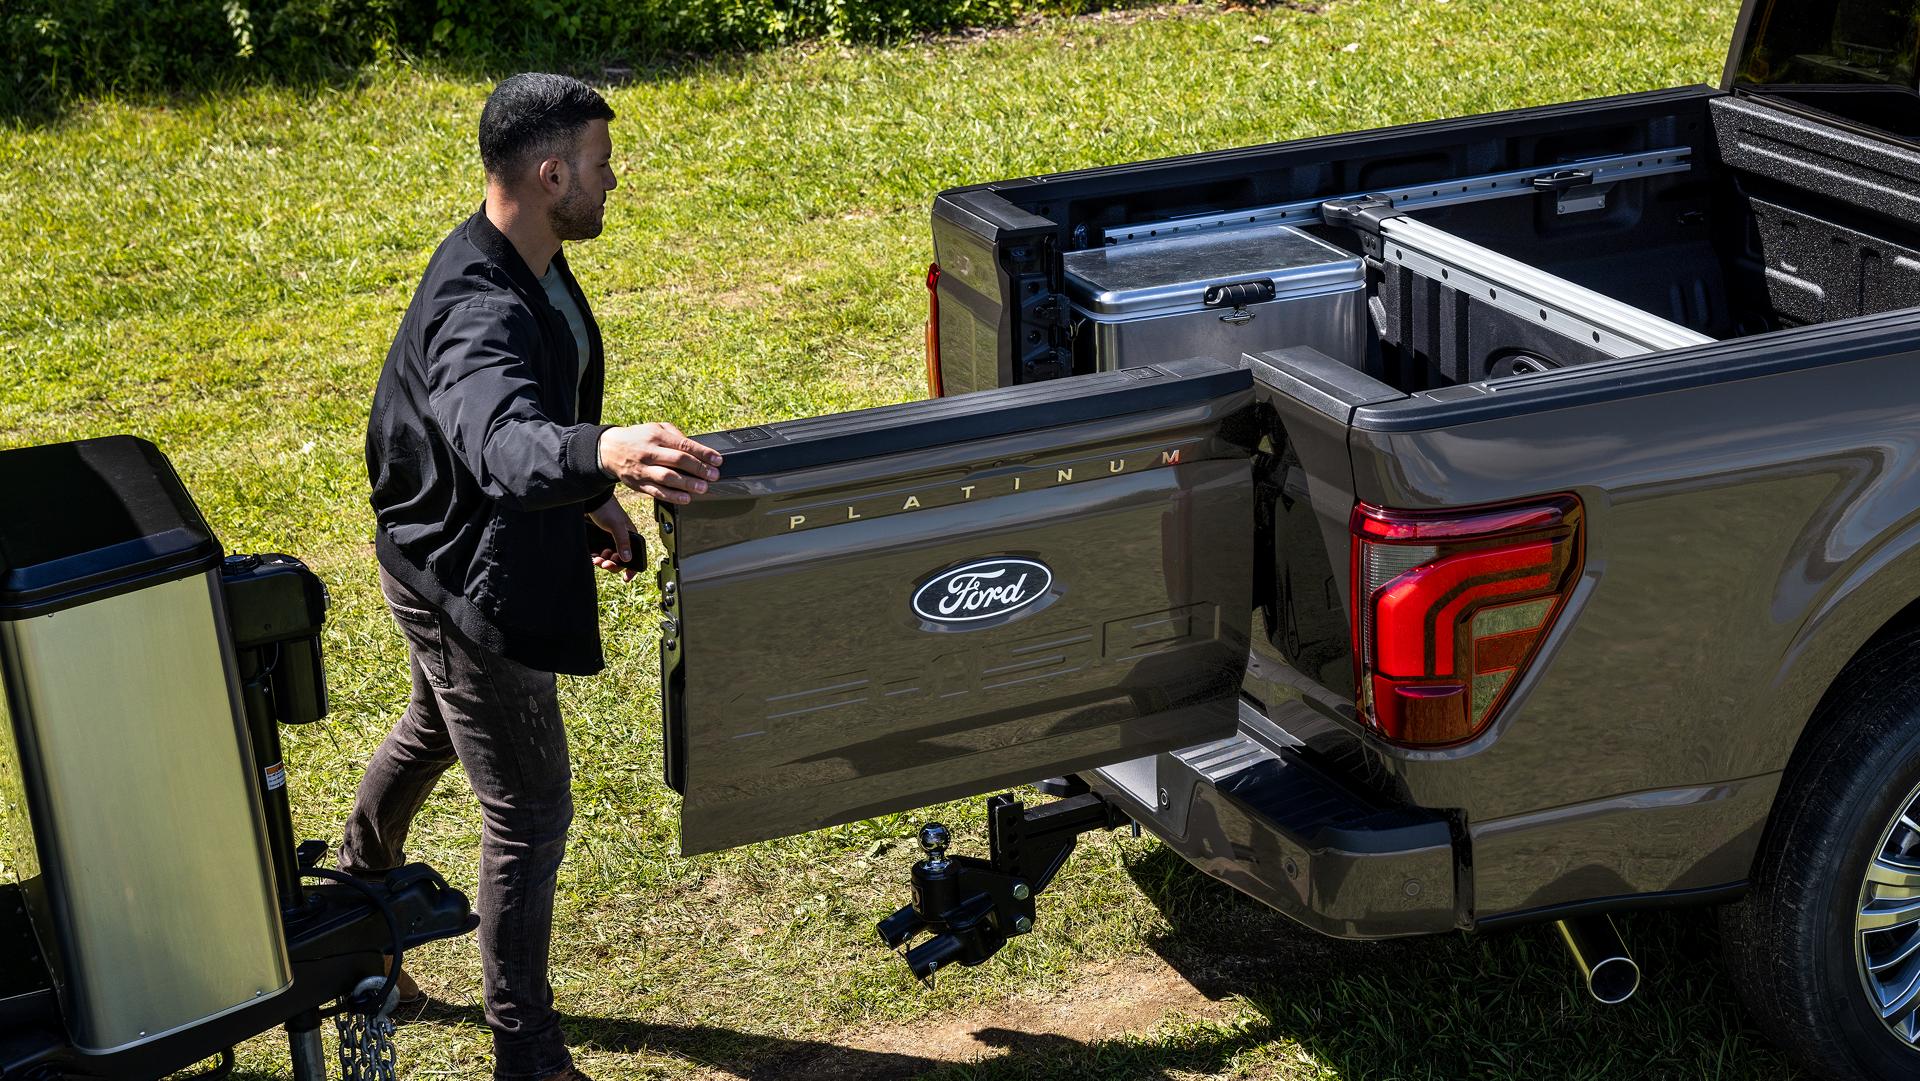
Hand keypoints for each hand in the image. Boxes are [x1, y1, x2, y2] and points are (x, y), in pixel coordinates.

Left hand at [587, 496, 640, 581]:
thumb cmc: (607, 508)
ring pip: (609, 559)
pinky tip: (593, 556)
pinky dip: (596, 558)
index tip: (626, 578)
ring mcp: (610, 541)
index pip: (635, 556)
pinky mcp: (600, 541)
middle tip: (605, 564)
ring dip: (603, 562)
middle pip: (620, 561)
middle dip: (613, 565)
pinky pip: (600, 554)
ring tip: (597, 560)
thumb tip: (627, 558)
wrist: (591, 501)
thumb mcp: (616, 526)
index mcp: (630, 537)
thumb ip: (623, 541)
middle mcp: (621, 540)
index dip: (632, 568)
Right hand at [597, 422, 723, 505]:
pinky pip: (657, 492)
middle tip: (713, 475)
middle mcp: (649, 452)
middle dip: (699, 469)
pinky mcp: (639, 484)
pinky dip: (672, 496)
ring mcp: (643, 469)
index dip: (703, 453)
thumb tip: (695, 447)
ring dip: (687, 484)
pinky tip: (685, 498)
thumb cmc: (637, 438)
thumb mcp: (655, 427)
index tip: (717, 460)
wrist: (609, 450)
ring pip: (667, 477)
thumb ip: (675, 434)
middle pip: (678, 460)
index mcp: (656, 436)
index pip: (683, 445)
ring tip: (702, 487)